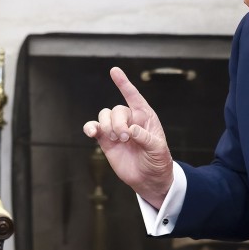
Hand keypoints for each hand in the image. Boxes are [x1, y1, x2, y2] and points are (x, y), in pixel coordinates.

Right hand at [82, 67, 173, 206]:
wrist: (149, 178)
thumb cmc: (158, 161)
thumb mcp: (158, 149)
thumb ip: (145, 138)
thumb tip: (131, 130)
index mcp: (145, 117)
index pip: (134, 96)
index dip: (124, 84)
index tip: (114, 71)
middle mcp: (130, 120)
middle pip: (116, 110)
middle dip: (118, 122)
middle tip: (125, 137)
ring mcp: (116, 129)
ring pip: (104, 116)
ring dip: (107, 125)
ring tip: (116, 139)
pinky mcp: (105, 140)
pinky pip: (94, 128)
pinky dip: (90, 127)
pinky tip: (91, 133)